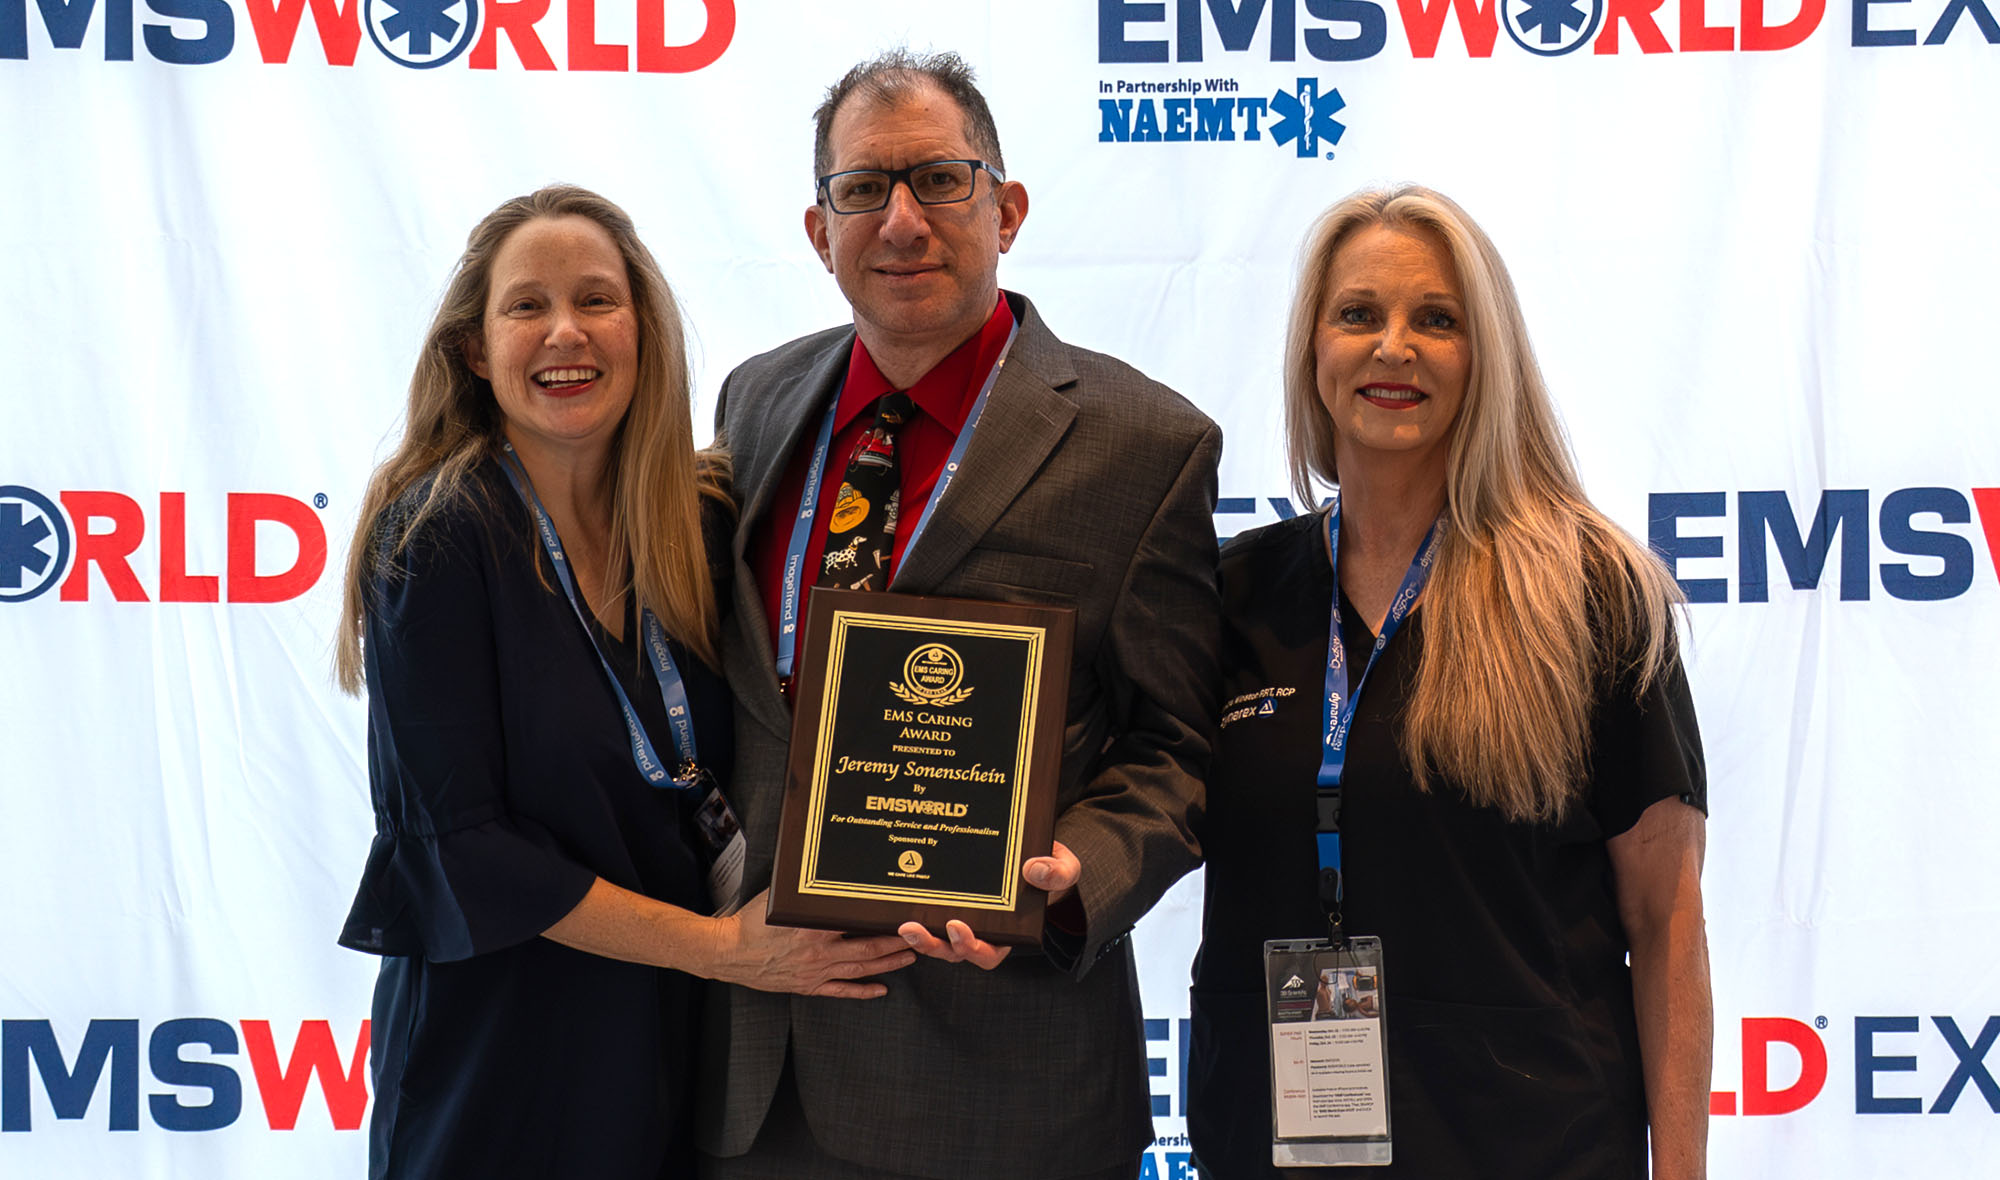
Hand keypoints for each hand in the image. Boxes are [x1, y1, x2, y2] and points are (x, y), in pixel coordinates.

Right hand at [710, 890, 915, 998]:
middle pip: (867, 948)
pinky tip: (881, 989)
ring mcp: (815, 971)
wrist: (727, 951)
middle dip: (896, 943)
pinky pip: (841, 990)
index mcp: (812, 927)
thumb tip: (830, 878)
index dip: (881, 919)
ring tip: (909, 957)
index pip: (856, 922)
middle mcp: (818, 951)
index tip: (901, 913)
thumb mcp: (781, 900)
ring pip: (860, 969)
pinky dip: (863, 991)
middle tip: (917, 936)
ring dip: (888, 964)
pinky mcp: (808, 985)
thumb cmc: (750, 922)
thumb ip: (807, 895)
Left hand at [896, 841, 1083, 969]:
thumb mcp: (1065, 869)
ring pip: (935, 939)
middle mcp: (981, 932)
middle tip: (914, 929)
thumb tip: (1034, 870)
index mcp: (1008, 933)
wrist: (1038, 853)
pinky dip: (913, 912)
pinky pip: (928, 916)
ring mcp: (962, 919)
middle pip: (952, 952)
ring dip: (917, 936)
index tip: (958, 927)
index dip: (970, 947)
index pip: (987, 953)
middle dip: (932, 945)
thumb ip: (1057, 872)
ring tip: (902, 923)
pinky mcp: (947, 905)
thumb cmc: (1051, 869)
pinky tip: (896, 900)